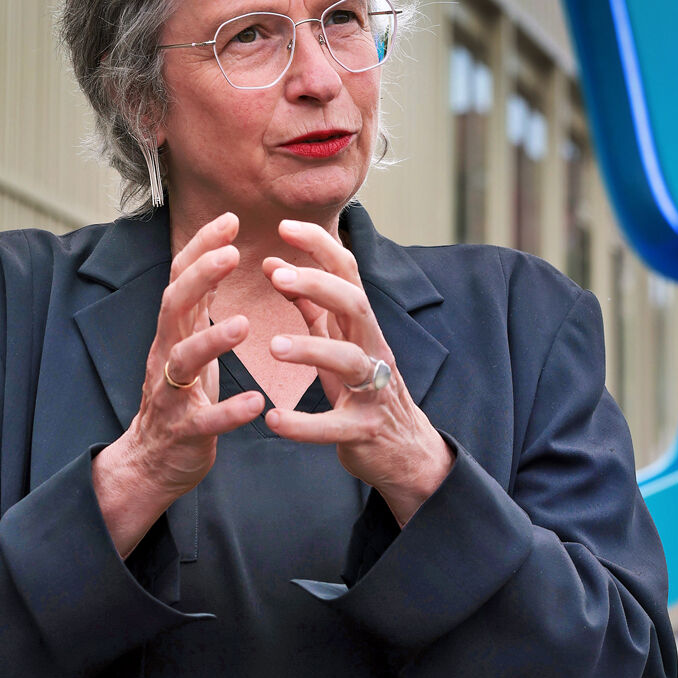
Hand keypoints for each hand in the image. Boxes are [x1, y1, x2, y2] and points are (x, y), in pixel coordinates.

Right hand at [92, 212, 262, 555]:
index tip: (230, 219)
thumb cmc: (180, 397)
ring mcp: (171, 393)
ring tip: (243, 324)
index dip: (202, 247)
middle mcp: (166, 355)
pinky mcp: (184, 431)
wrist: (152, 461)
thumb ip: (200, 304)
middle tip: (231, 253)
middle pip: (173, 307)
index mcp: (173, 333)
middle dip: (199, 278)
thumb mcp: (188, 342)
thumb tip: (215, 252)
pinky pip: (204, 420)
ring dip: (211, 341)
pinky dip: (228, 411)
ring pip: (183, 361)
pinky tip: (255, 403)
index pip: (181, 279)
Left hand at [263, 220, 453, 525]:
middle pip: (354, 305)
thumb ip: (309, 305)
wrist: (404, 450)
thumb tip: (275, 265)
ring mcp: (373, 390)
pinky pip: (335, 426)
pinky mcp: (364, 430)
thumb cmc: (363, 388)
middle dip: (318, 285)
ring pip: (349, 360)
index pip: (347, 272)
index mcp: (362, 325)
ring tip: (273, 348)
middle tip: (278, 274)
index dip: (319, 246)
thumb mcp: (338, 341)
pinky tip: (274, 420)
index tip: (283, 226)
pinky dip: (304, 424)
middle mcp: (373, 350)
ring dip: (312, 350)